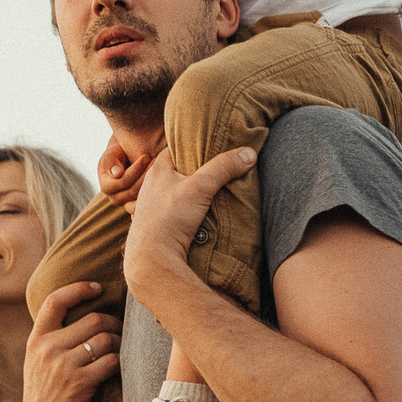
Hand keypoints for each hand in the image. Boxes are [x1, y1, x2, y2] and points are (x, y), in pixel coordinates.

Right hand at [20, 283, 122, 401]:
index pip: (55, 301)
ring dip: (120, 344)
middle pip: (92, 319)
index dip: (79, 288)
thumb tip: (86, 315)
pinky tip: (119, 368)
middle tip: (120, 333)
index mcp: (36, 341)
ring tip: (121, 352)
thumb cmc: (49, 398)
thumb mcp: (39, 365)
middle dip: (113, 324)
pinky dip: (120, 362)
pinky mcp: (78, 383)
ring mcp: (61, 366)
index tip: (98, 287)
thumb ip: (53, 340)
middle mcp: (46, 349)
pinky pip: (111, 360)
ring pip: (105, 339)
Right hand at [97, 136, 158, 212]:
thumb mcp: (111, 153)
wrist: (127, 157)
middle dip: (146, 175)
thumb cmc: (118, 153)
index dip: (135, 170)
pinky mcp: (139, 205)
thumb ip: (110, 161)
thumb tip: (117, 174)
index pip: (122, 182)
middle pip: (133, 192)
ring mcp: (127, 204)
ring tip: (162, 169)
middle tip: (157, 160)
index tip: (146, 156)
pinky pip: (148, 207)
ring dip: (153, 184)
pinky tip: (165, 183)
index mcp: (106, 186)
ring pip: (142, 199)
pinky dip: (156, 196)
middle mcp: (115, 198)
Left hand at [121, 148, 256, 294]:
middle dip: (198, 170)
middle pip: (179, 171)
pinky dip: (189, 209)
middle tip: (220, 167)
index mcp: (157, 170)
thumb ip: (223, 168)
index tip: (214, 144)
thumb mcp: (200, 187)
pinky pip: (177, 211)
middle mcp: (152, 186)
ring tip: (215, 191)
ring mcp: (153, 206)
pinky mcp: (159, 225)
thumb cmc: (169, 218)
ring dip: (194, 192)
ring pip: (178, 192)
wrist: (151, 258)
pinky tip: (202, 213)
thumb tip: (249, 153)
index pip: (177, 148)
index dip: (195, 144)